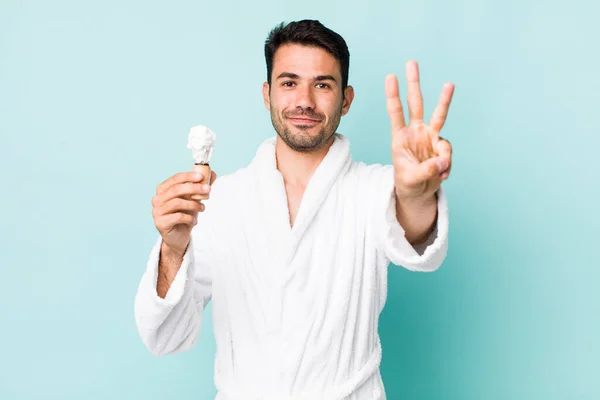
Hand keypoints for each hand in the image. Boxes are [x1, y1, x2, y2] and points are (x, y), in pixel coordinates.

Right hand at [151, 170, 217, 255]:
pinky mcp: (160, 223)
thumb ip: (201, 187)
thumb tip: (212, 173)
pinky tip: (194, 221)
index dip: (188, 176)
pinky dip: (189, 218)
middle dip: (194, 188)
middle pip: (176, 190)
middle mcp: (157, 199)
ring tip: (203, 208)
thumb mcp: (194, 199)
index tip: (201, 176)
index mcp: (163, 190)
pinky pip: (177, 217)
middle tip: (208, 190)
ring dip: (194, 204)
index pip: (175, 179)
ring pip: (177, 203)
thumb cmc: (185, 215)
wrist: (178, 236)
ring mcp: (157, 211)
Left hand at [385, 60, 453, 201]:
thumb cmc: (408, 183)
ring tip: (449, 84)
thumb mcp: (412, 179)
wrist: (419, 193)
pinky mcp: (442, 147)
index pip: (395, 112)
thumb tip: (443, 161)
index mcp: (400, 137)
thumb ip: (426, 170)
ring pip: (439, 114)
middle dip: (414, 83)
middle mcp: (415, 132)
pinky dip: (446, 164)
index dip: (393, 95)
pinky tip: (441, 175)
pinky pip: (447, 152)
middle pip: (416, 103)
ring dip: (444, 99)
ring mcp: (430, 137)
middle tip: (411, 63)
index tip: (390, 76)